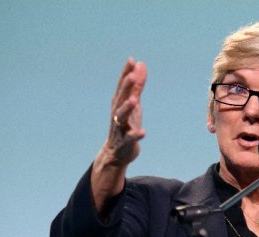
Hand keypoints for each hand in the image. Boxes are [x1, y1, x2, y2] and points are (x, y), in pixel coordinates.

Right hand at [91, 58, 146, 214]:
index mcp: (119, 104)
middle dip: (125, 87)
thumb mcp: (133, 104)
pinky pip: (130, 138)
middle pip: (120, 99)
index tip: (131, 60)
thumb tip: (140, 64)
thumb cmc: (126, 125)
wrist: (116, 154)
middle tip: (132, 75)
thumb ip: (137, 85)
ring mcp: (121, 129)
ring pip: (122, 117)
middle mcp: (117, 114)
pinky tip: (142, 132)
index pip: (122, 86)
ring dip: (127, 108)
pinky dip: (135, 135)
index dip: (126, 74)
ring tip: (134, 100)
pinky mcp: (126, 143)